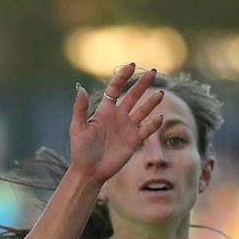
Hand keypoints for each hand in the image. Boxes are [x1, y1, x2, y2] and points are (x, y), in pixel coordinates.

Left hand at [68, 65, 164, 185]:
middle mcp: (118, 116)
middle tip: (153, 72)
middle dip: (143, 84)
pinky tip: (159, 118)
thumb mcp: (77, 129)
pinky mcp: (134, 140)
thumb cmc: (80, 150)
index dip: (123, 76)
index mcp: (104, 110)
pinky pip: (146, 129)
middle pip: (133, 95)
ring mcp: (127, 127)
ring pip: (143, 110)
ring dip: (151, 102)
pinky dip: (153, 124)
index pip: (115, 88)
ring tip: (160, 94)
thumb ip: (80, 109)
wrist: (89, 172)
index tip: (132, 66)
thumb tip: (80, 88)